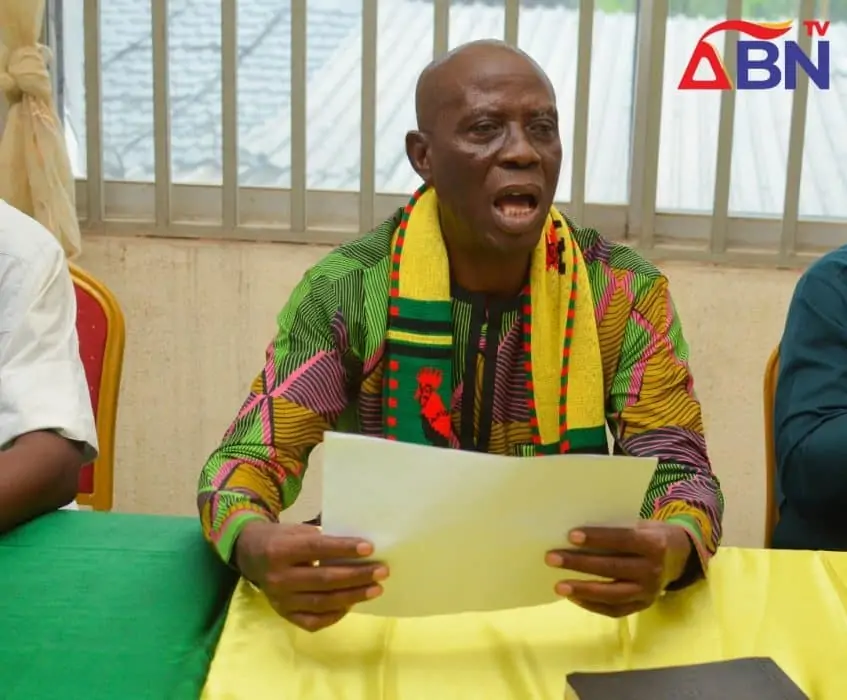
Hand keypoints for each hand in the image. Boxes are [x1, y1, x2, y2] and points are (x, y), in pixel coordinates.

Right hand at [234, 520, 387, 631]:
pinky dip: (334, 615)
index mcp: (280, 550)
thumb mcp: (296, 530)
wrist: (250, 554)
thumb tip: (358, 550)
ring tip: (375, 589)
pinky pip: (312, 622)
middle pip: (323, 580)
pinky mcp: (283, 614)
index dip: (344, 549)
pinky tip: (351, 604)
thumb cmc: (281, 538)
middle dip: (357, 576)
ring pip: (322, 602)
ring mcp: (280, 600)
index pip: (317, 550)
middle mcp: (278, 577)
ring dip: (352, 596)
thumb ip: (322, 540)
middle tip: (382, 571)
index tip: (369, 547)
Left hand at [545, 521, 692, 617]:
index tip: (570, 535)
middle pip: (612, 568)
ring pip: (612, 594)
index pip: (622, 540)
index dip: (597, 538)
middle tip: (552, 558)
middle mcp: (653, 570)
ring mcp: (649, 592)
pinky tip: (574, 597)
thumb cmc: (651, 534)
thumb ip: (616, 530)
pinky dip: (593, 605)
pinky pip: (616, 610)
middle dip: (579, 563)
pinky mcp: (643, 606)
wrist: (679, 556)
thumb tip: (576, 535)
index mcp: (654, 544)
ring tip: (559, 586)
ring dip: (582, 590)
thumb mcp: (641, 525)